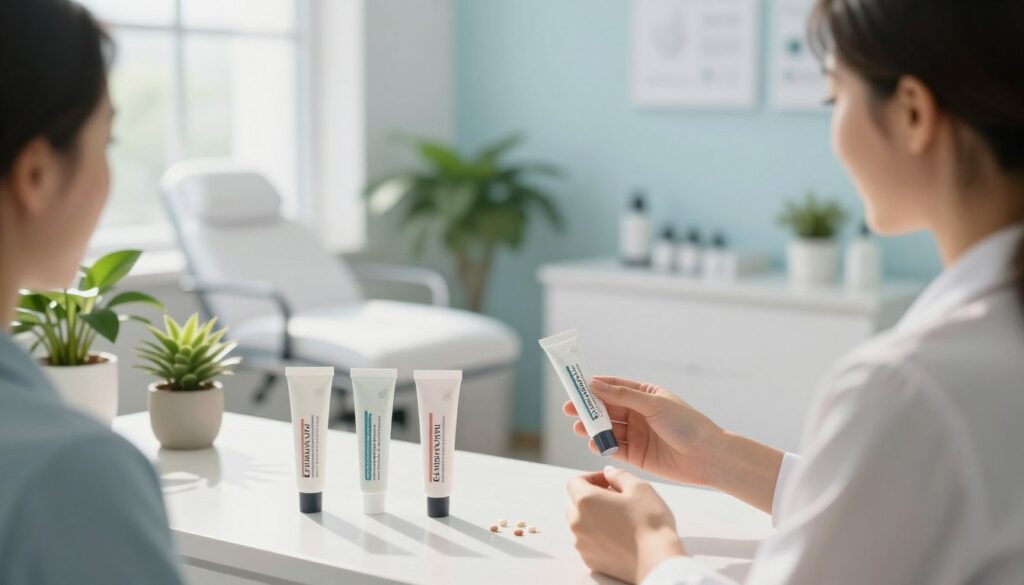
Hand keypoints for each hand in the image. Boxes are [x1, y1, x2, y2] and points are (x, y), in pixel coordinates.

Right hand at [563, 376, 724, 485]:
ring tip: (580, 427)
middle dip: (588, 408)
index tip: (575, 386)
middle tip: (570, 409)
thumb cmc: (686, 424)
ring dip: (592, 427)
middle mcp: (639, 413)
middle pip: (607, 408)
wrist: (707, 457)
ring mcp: (637, 434)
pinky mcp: (636, 455)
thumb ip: (623, 396)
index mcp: (645, 395)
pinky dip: (602, 445)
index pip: (614, 387)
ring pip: (608, 428)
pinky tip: (593, 443)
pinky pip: (614, 448)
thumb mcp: (654, 404)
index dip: (594, 386)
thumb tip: (595, 384)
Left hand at [566, 466, 684, 583]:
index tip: (609, 481)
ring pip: (581, 523)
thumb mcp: (639, 487)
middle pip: (575, 503)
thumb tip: (608, 473)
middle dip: (591, 497)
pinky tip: (619, 536)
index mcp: (585, 500)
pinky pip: (588, 542)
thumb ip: (618, 474)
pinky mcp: (590, 560)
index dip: (592, 478)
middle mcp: (577, 522)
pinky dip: (598, 536)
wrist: (657, 560)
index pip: (575, 482)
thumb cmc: (650, 522)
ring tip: (619, 518)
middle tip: (615, 498)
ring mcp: (582, 543)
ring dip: (594, 517)